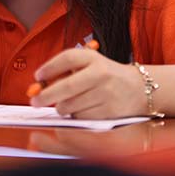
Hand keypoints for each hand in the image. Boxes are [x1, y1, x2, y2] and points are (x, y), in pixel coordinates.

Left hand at [29, 49, 147, 118]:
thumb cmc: (106, 76)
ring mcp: (106, 93)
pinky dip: (76, 117)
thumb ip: (65, 71)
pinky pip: (82, 117)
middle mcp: (100, 73)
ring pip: (72, 105)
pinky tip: (82, 110)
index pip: (67, 58)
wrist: (139, 88)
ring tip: (67, 104)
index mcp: (93, 58)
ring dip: (62, 108)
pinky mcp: (109, 111)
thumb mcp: (90, 64)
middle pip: (66, 86)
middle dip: (46, 96)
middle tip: (35, 101)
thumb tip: (39, 85)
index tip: (37, 76)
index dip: (49, 67)